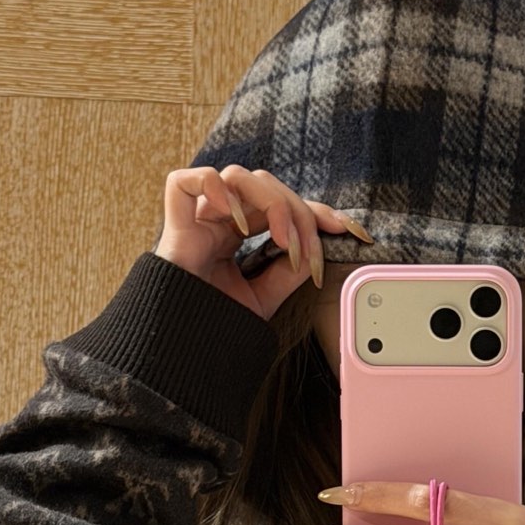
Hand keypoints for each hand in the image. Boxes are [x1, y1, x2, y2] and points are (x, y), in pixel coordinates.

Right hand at [155, 164, 372, 321]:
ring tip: (283, 242)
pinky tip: (238, 222)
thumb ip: (289, 271)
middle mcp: (220, 220)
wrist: (183, 349)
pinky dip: (214, 187)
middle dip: (299, 214)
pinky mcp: (175, 223)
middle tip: (307, 255)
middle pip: (267, 186)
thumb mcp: (266, 297)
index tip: (349, 230)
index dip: (317, 211)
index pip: (283, 204)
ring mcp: (198, 218)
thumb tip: (317, 249)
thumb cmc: (216, 324)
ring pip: (238, 176)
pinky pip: (186, 180)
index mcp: (240, 233)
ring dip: (272, 203)